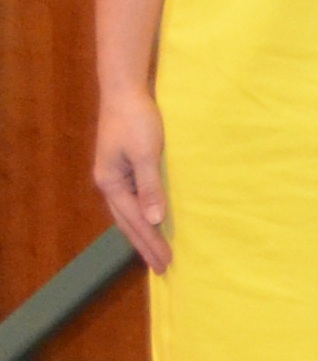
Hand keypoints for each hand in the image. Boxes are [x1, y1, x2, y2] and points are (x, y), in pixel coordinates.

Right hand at [93, 87, 170, 271]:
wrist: (124, 93)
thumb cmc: (136, 120)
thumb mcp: (146, 154)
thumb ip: (150, 187)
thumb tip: (153, 220)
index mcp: (111, 184)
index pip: (134, 222)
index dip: (150, 243)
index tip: (165, 263)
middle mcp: (109, 184)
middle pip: (127, 223)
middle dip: (144, 246)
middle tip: (162, 268)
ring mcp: (114, 177)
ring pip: (127, 214)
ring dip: (141, 234)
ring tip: (154, 253)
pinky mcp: (123, 168)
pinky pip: (132, 200)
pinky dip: (141, 216)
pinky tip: (149, 222)